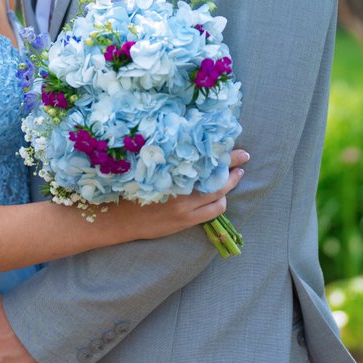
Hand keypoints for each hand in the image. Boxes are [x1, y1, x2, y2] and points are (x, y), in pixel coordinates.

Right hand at [107, 147, 248, 241]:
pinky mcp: (185, 220)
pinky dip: (220, 202)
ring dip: (229, 184)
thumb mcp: (147, 169)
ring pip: (218, 194)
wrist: (118, 218)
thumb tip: (188, 148)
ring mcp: (185, 206)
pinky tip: (220, 197)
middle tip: (244, 155)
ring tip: (235, 175)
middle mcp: (179, 187)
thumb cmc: (129, 189)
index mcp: (170, 171)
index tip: (231, 141)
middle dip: (232, 164)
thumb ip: (168, 162)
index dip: (219, 150)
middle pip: (215, 174)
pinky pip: (213, 211)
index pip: (202, 157)